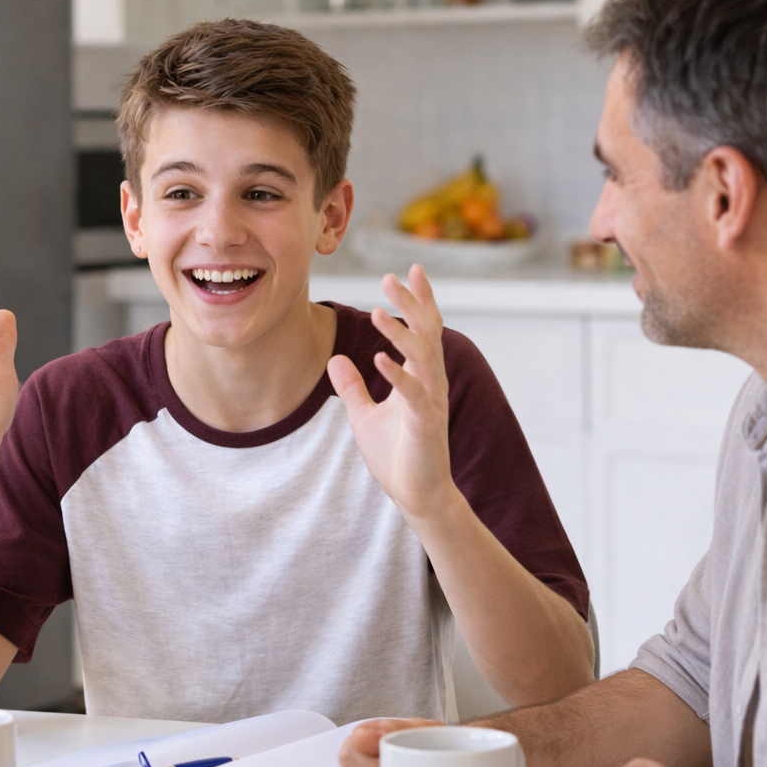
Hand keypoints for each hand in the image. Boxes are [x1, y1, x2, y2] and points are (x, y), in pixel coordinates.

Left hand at [327, 265, 455, 520]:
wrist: (416, 495)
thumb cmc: (396, 456)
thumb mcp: (364, 415)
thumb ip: (352, 387)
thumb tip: (335, 359)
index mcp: (420, 378)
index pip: (423, 331)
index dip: (418, 301)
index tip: (408, 271)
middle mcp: (430, 384)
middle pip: (427, 334)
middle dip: (411, 304)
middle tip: (390, 277)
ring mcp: (430, 403)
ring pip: (423, 358)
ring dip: (400, 334)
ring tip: (378, 312)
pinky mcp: (425, 425)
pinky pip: (413, 394)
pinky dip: (397, 375)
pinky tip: (377, 357)